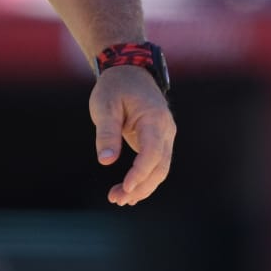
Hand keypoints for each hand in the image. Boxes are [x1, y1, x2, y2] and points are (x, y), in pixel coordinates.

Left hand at [90, 64, 175, 206]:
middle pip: (160, 167)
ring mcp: (165, 135)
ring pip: (160, 169)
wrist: (128, 71)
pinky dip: (143, 178)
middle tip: (116, 199)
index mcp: (154, 118)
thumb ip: (106, 133)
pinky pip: (155, 164)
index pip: (152, 153)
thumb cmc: (115, 87)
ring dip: (142, 187)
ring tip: (118, 199)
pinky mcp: (158, 140)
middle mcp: (165, 129)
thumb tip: (106, 161)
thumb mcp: (105, 106)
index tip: (124, 188)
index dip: (139, 173)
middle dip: (140, 187)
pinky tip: (128, 190)